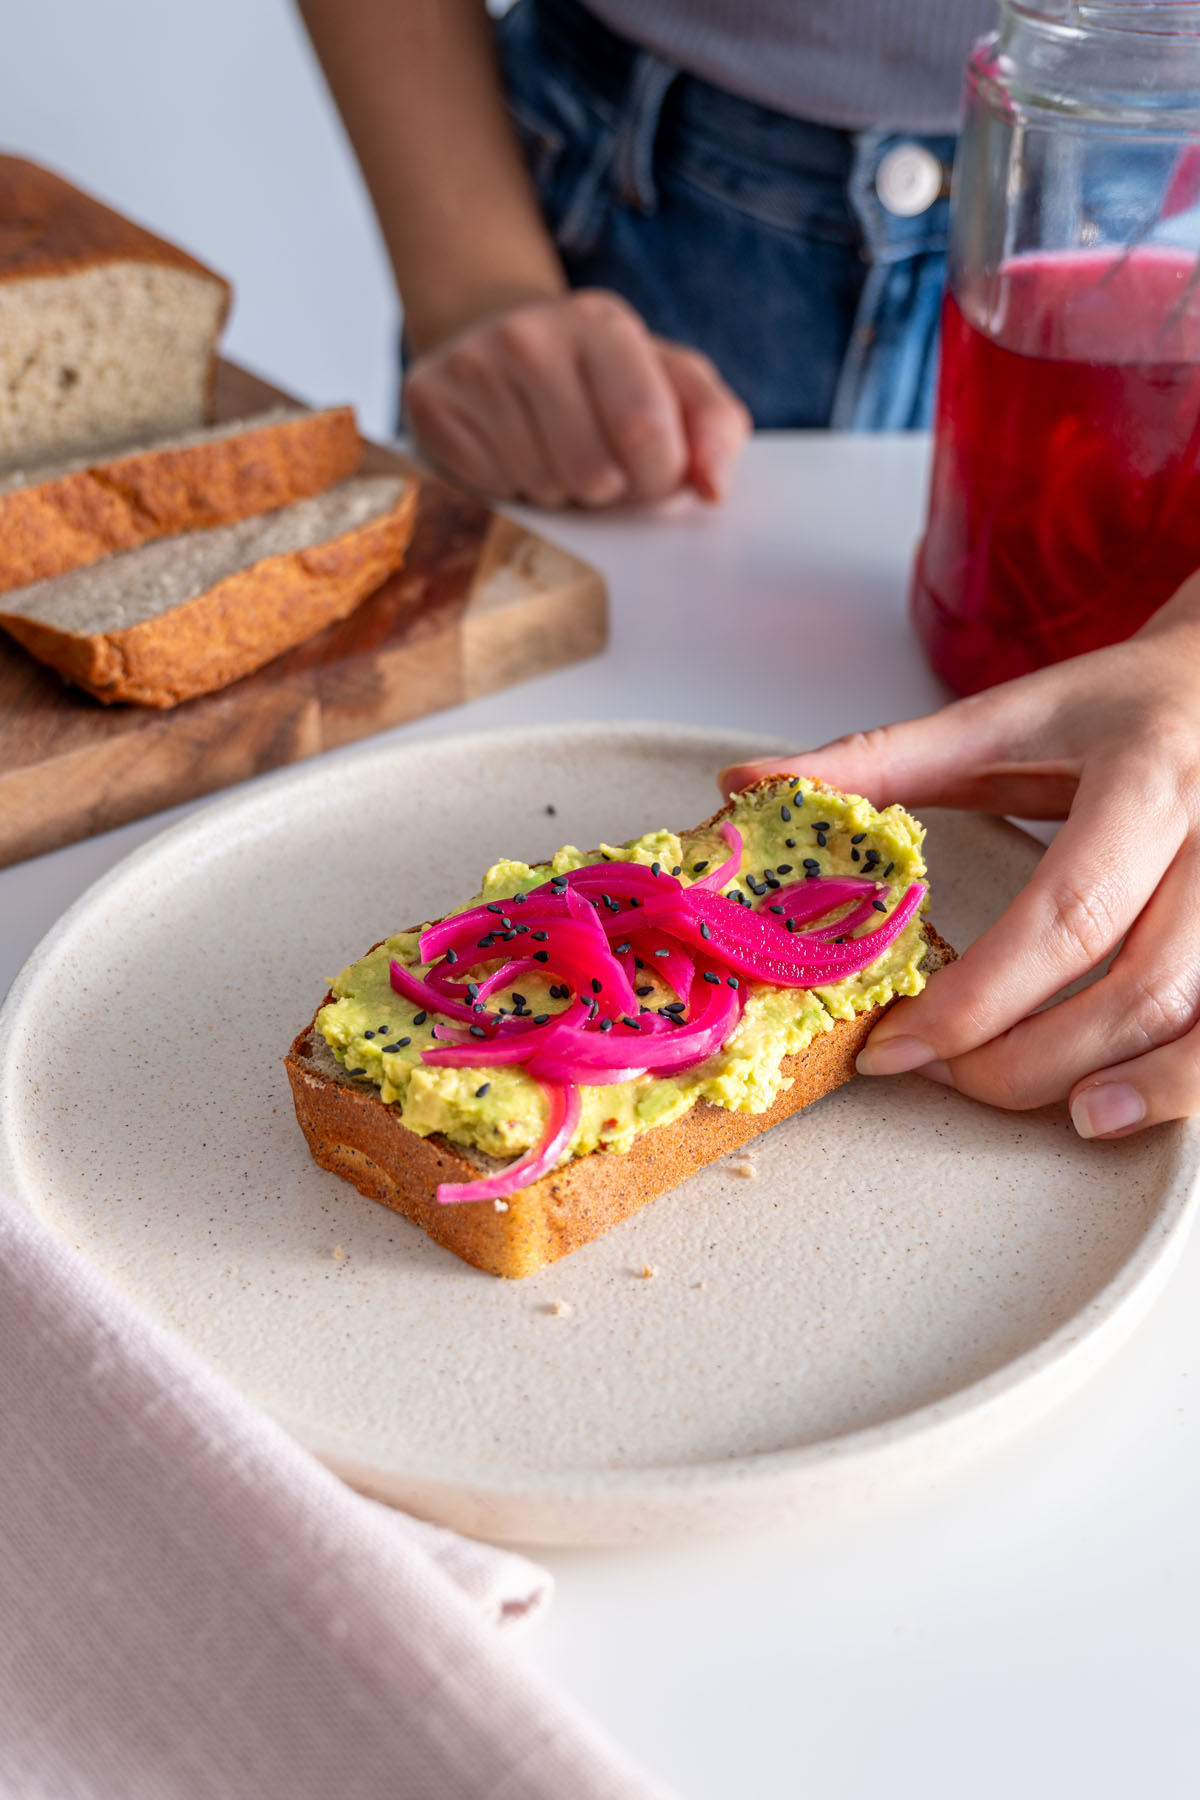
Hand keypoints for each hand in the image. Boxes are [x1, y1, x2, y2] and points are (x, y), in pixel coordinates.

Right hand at [405, 289, 750, 507]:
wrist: (499, 338)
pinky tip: (513, 453)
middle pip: (592, 473)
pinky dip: (511, 491)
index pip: (646, 432)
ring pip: (542, 489)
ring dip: (560, 493)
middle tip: (598, 462)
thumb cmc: (601, 377)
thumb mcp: (671, 383)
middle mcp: (531, 335)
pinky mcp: (430, 402)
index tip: (652, 474)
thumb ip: (715, 426)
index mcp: (604, 324)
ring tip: (554, 453)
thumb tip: (714, 488)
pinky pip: (490, 492)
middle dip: (609, 491)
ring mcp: (474, 366)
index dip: (659, 479)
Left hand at [719, 579, 1199, 1140]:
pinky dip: (1175, 1087)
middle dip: (1027, 1057)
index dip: (978, 998)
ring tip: (1023, 1103)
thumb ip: (880, 760)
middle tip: (942, 1075)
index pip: (1068, 912)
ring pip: (1196, 1021)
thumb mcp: (1004, 715)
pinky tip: (1107, 1108)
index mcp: (1145, 775)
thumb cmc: (1117, 705)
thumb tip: (748, 784)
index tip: (895, 1047)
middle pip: (1137, 986)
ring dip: (1109, 1084)